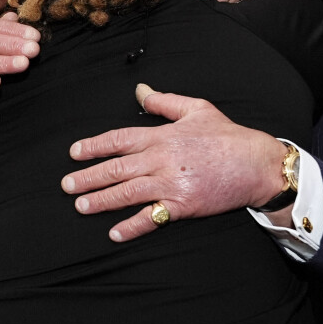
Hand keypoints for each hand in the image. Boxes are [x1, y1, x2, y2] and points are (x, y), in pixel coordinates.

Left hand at [62, 84, 288, 241]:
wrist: (255, 163)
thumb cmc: (226, 134)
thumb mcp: (196, 108)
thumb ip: (163, 101)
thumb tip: (140, 91)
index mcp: (162, 135)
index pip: (119, 139)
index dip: (94, 146)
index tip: (75, 153)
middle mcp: (161, 159)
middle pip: (116, 168)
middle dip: (88, 177)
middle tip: (67, 185)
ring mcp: (171, 184)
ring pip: (127, 193)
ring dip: (101, 200)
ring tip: (80, 205)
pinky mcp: (183, 206)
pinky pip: (151, 218)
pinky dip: (132, 226)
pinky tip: (114, 232)